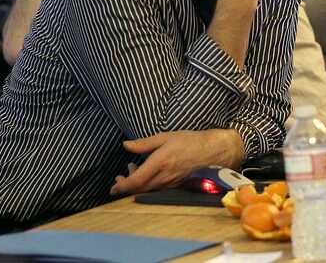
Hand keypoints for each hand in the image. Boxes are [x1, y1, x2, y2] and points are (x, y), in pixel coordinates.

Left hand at [109, 130, 243, 194]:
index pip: (137, 180)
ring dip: (136, 183)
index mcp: (160, 162)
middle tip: (118, 177)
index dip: (123, 185)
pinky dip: (146, 182)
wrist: (211, 151)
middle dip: (126, 185)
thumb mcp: (164, 137)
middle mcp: (165, 176)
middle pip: (140, 188)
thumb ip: (144, 143)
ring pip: (148, 189)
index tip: (113, 187)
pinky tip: (145, 172)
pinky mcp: (175, 184)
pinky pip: (157, 188)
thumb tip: (126, 145)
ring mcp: (171, 182)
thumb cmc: (188, 141)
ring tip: (130, 169)